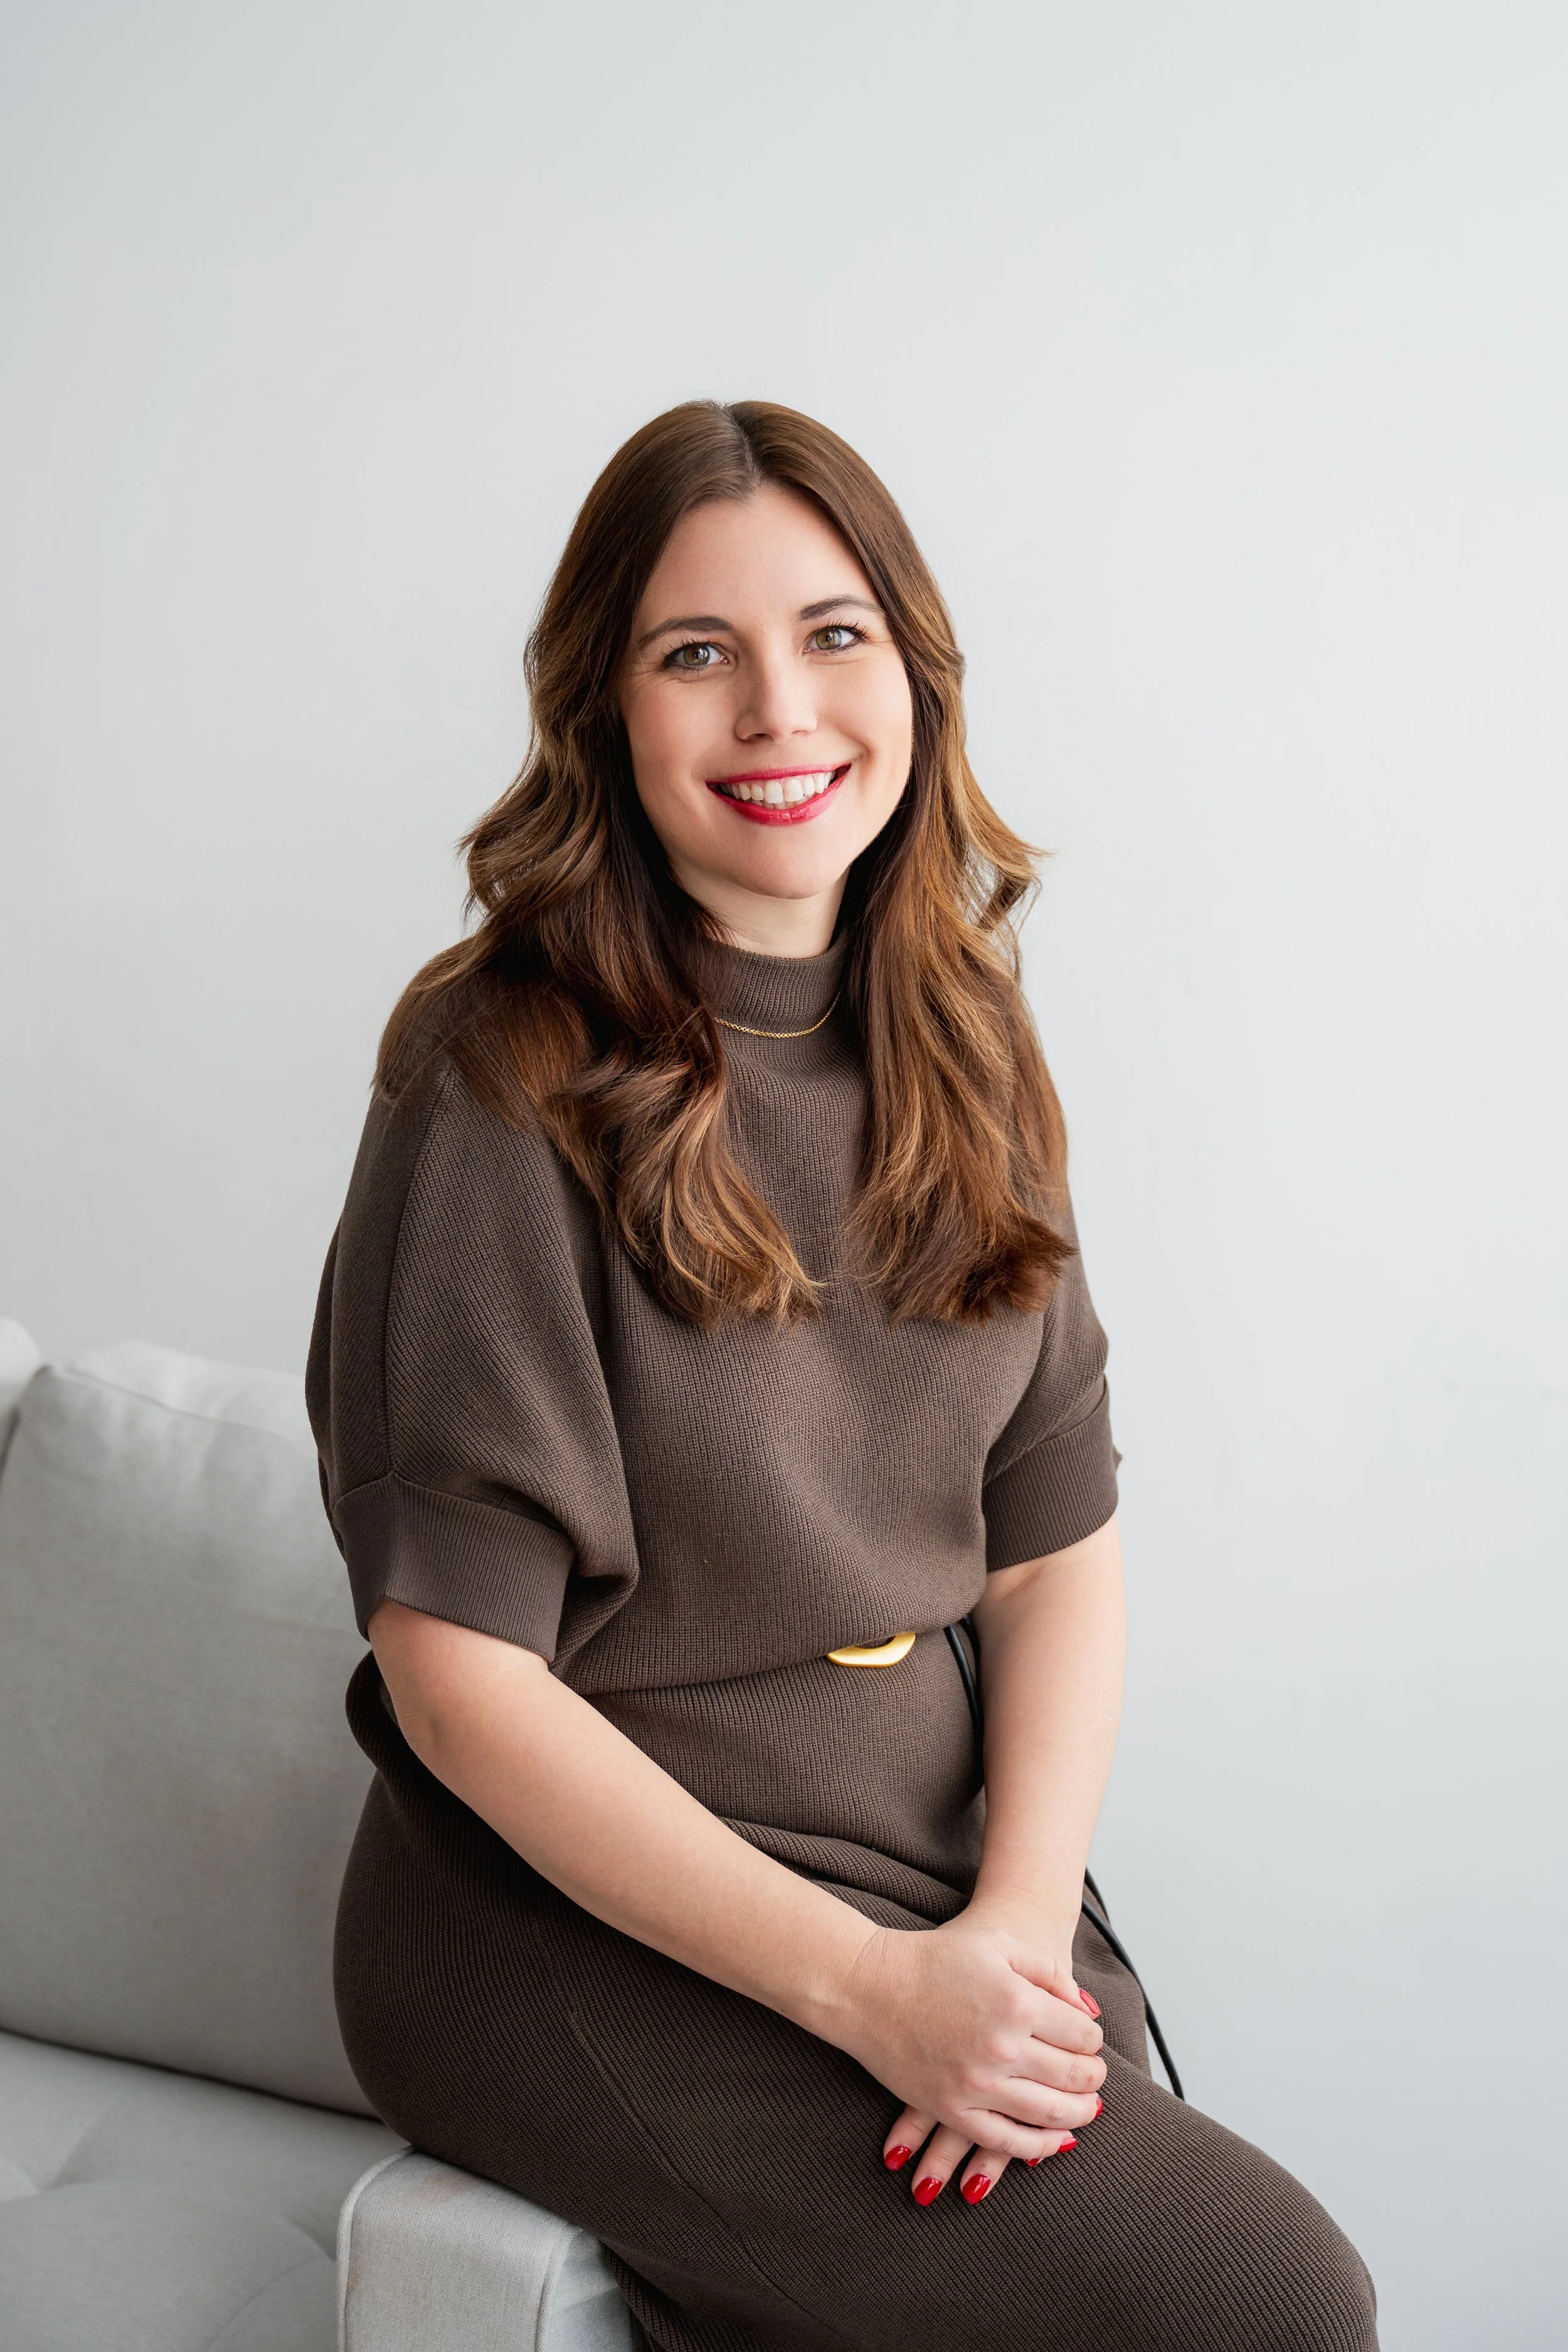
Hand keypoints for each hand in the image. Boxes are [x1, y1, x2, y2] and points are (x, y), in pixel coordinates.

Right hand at [838, 1899, 1106, 2205]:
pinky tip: (1055, 2143)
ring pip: (1048, 2114)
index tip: (1089, 2038)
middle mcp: (1002, 2048)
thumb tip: (1086, 2009)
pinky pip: (1005, 2141)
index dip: (1093, 2038)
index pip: (1082, 2035)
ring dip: (1077, 2115)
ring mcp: (976, 2084)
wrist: (868, 1985)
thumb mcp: (997, 1945)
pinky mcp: (951, 2109)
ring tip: (1089, 2110)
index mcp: (1017, 2003)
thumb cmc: (934, 1957)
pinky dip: (1037, 2148)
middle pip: (1072, 2077)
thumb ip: (1048, 1971)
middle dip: (1093, 2078)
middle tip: (1096, 2076)